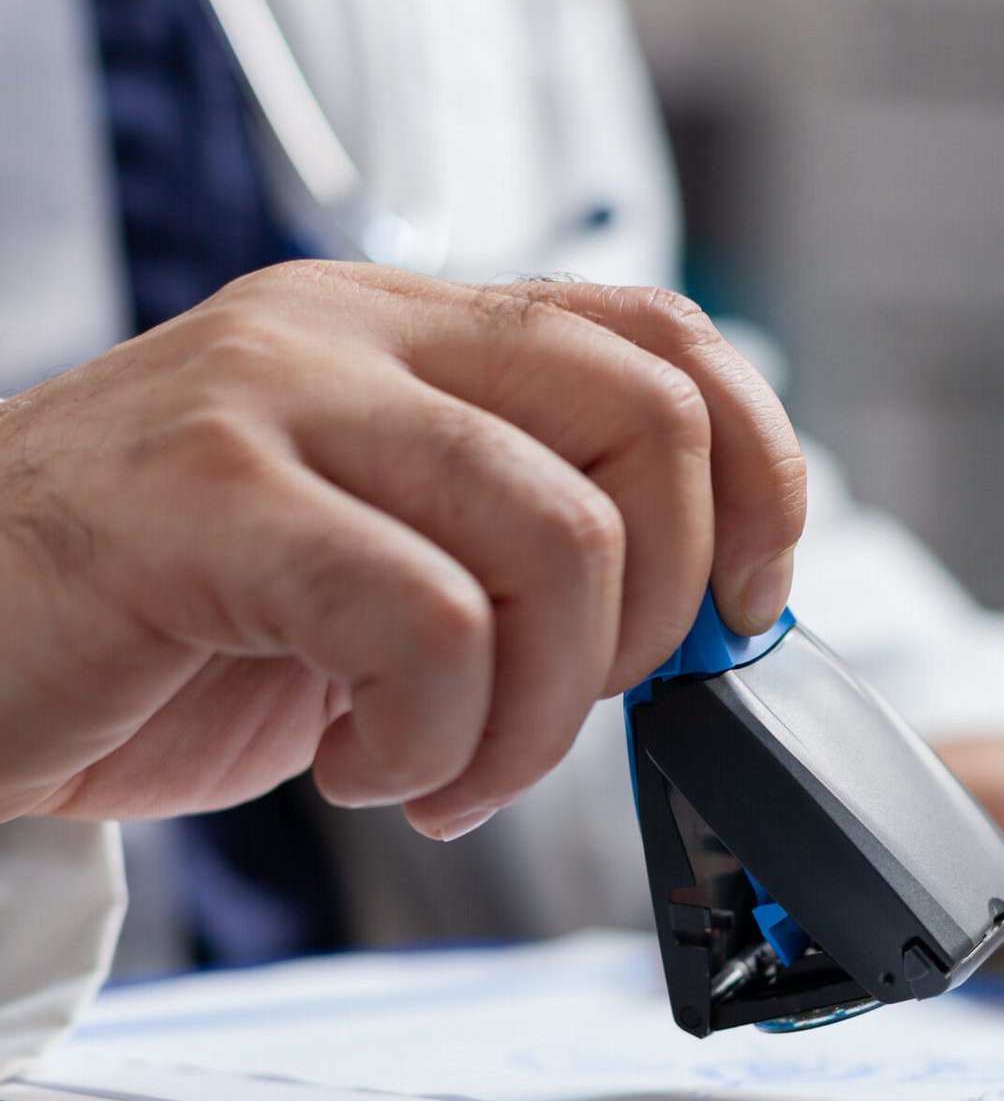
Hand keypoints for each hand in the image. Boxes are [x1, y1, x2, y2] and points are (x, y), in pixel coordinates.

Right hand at [0, 264, 805, 838]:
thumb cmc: (147, 627)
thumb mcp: (362, 558)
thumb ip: (504, 544)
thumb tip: (694, 608)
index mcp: (401, 328)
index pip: (660, 335)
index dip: (759, 470)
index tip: (745, 606)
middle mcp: (346, 330)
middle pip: (648, 424)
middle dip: (651, 619)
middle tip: (551, 714)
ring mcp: (271, 398)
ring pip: (557, 539)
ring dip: (534, 714)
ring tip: (440, 772)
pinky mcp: (205, 499)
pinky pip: (429, 622)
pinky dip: (429, 738)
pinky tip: (355, 768)